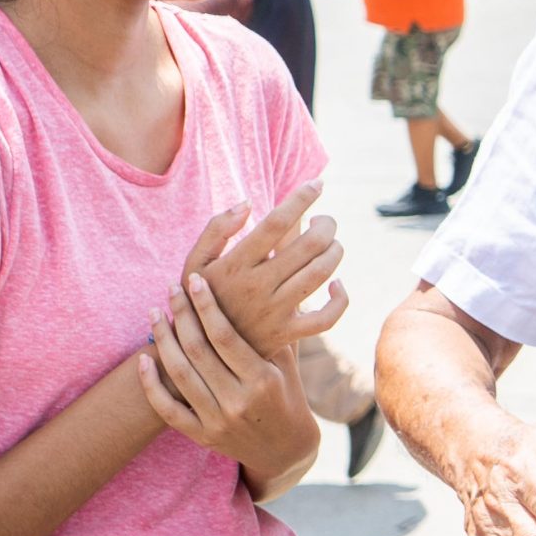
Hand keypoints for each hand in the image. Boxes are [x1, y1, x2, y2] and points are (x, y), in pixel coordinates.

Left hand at [139, 274, 317, 489]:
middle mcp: (238, 401)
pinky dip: (151, 385)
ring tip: (155, 314)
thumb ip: (277, 330)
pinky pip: (167, 410)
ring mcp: (217, 421)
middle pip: (198, 350)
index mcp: (262, 380)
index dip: (206, 306)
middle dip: (181, 315)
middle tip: (171, 290)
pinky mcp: (202, 436)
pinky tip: (142, 360)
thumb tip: (272, 286)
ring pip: (180, 374)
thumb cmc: (289, 396)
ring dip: (163, 340)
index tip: (195, 280)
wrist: (286, 451)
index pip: (225, 336)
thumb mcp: (288, 364)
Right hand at [183, 183, 346, 361]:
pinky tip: (337, 284)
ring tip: (331, 244)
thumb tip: (247, 204)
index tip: (317, 184)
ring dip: (335, 251)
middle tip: (326, 221)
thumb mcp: (195, 261)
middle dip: (327, 225)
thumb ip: (216, 229)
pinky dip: (340, 299)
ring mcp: (275, 311)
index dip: (302, 198)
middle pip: (309, 245)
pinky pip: (326, 318)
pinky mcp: (287, 334)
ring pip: (321, 273)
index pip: (277, 222)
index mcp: (235, 264)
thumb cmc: (198, 296)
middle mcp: (257, 286)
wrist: (198, 351)